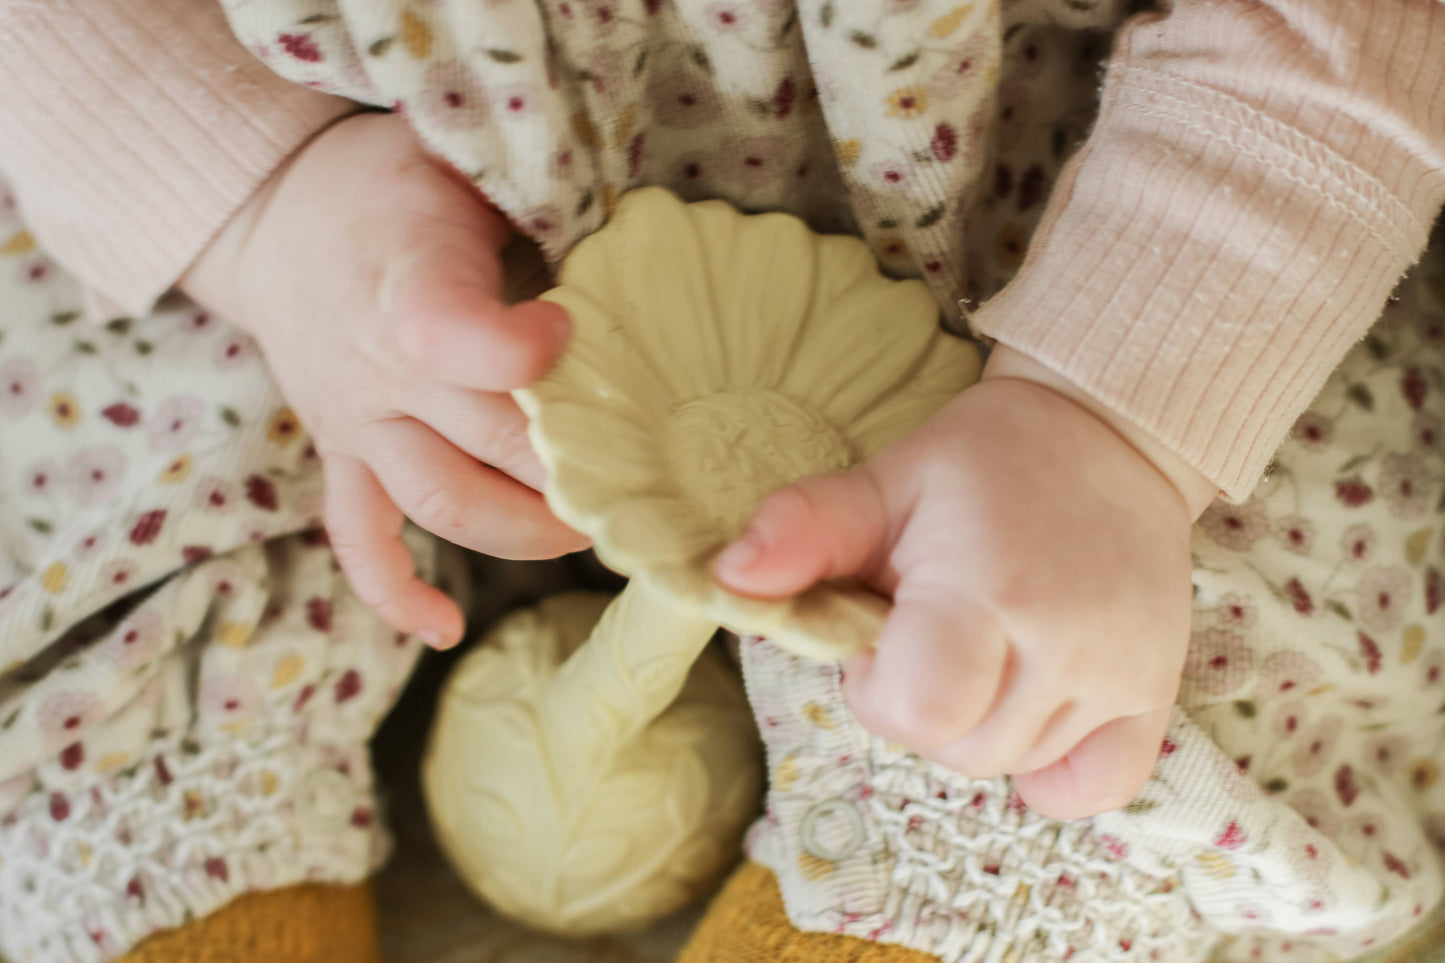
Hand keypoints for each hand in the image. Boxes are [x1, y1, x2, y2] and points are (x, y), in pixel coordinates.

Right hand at [183, 112, 588, 647]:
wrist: (277, 213)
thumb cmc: (394, 184)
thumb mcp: (461, 160)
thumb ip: (536, 211)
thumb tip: (635, 266)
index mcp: (410, 284)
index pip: (458, 340)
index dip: (524, 352)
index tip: (571, 332)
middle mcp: (380, 369)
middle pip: (485, 444)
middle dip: (573, 471)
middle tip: (647, 480)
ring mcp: (358, 423)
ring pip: (440, 502)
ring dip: (522, 532)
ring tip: (590, 533)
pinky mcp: (342, 456)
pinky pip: (358, 539)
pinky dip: (396, 591)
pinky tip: (443, 629)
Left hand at [714, 345, 1216, 818]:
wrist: (1105, 437)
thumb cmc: (981, 464)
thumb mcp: (884, 481)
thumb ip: (804, 530)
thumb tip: (727, 580)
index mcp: (986, 588)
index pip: (914, 712)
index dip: (878, 686)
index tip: (886, 631)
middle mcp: (1063, 643)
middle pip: (959, 749)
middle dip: (922, 704)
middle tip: (934, 630)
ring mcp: (1118, 674)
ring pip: (1011, 766)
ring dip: (977, 725)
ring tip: (983, 644)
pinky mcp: (1156, 693)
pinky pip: (1091, 789)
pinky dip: (1052, 769)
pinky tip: (1032, 704)